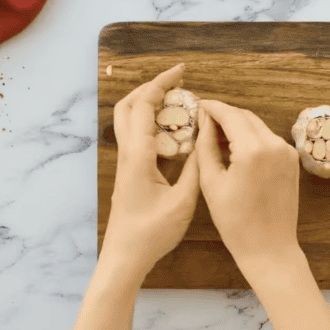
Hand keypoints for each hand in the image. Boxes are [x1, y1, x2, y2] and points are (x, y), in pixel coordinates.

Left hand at [102, 63, 199, 276]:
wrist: (125, 257)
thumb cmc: (152, 233)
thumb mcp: (184, 201)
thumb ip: (195, 168)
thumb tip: (205, 139)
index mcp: (138, 156)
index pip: (144, 106)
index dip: (161, 83)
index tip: (181, 72)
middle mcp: (127, 154)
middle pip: (128, 106)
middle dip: (152, 87)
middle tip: (177, 82)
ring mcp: (126, 163)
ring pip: (128, 121)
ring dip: (150, 104)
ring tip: (177, 102)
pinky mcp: (129, 173)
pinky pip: (136, 137)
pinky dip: (152, 124)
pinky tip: (174, 132)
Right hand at [196, 100, 301, 265]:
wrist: (269, 247)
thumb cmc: (235, 221)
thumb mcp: (211, 182)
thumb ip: (207, 145)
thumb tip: (205, 120)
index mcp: (253, 150)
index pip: (230, 114)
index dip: (212, 107)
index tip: (198, 104)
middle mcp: (275, 145)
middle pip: (245, 116)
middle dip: (225, 115)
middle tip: (204, 120)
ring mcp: (287, 152)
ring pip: (258, 126)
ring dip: (238, 126)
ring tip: (216, 136)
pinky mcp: (292, 161)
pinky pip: (268, 139)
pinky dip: (251, 138)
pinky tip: (235, 149)